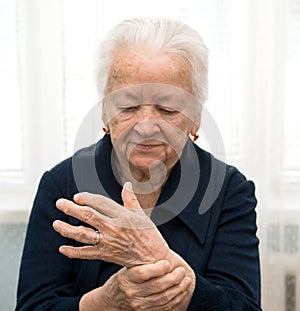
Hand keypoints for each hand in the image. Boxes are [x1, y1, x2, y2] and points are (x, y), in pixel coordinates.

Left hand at [53, 182, 169, 266]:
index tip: (77, 197)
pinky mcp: (106, 255)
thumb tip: (126, 184)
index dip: (87, 198)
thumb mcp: (141, 214)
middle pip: (88, 216)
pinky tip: (62, 248)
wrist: (153, 259)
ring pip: (83, 235)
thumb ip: (130, 199)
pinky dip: (73, 252)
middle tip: (59, 203)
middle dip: (71, 209)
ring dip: (67, 229)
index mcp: (122, 215)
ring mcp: (108, 242)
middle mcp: (113, 228)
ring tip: (55, 224)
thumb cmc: (149, 235)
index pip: (100, 203)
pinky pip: (86, 254)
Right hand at [80, 260, 191, 310]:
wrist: (112, 300)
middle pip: (156, 286)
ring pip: (163, 298)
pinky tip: (182, 291)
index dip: (157, 269)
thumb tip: (148, 231)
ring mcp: (138, 304)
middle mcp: (131, 292)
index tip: (168, 262)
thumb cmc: (124, 277)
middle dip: (173, 278)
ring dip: (178, 289)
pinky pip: (164, 307)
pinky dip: (176, 299)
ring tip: (186, 280)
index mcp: (126, 278)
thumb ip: (139, 257)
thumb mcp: (126, 266)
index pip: (142, 273)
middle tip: (182, 271)